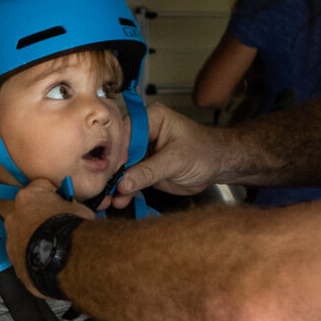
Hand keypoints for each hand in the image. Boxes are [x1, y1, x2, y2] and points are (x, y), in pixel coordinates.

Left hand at [0, 179, 96, 298]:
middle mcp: (14, 214)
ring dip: (34, 236)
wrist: (63, 257)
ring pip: (22, 233)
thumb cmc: (70, 230)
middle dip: (40, 216)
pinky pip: (22, 252)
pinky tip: (46, 258)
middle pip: (27, 211)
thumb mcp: (78, 208)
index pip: (40, 187)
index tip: (61, 201)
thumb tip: (73, 207)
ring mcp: (11, 237)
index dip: (53, 194)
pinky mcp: (12, 256)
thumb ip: (70, 204)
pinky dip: (32, 253)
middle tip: (56, 224)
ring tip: (52, 244)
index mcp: (29, 195)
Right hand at [113, 100, 230, 203]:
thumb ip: (149, 171)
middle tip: (103, 188)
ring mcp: (142, 152)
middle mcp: (142, 133)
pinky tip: (119, 202)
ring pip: (122, 169)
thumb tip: (124, 182)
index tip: (108, 171)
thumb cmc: (204, 152)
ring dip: (115, 185)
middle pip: (119, 152)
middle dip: (111, 172)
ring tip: (108, 201)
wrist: (218, 166)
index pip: (124, 133)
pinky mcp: (144, 169)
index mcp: (150, 119)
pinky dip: (124, 191)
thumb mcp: (176, 160)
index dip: (115, 153)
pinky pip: (130, 180)